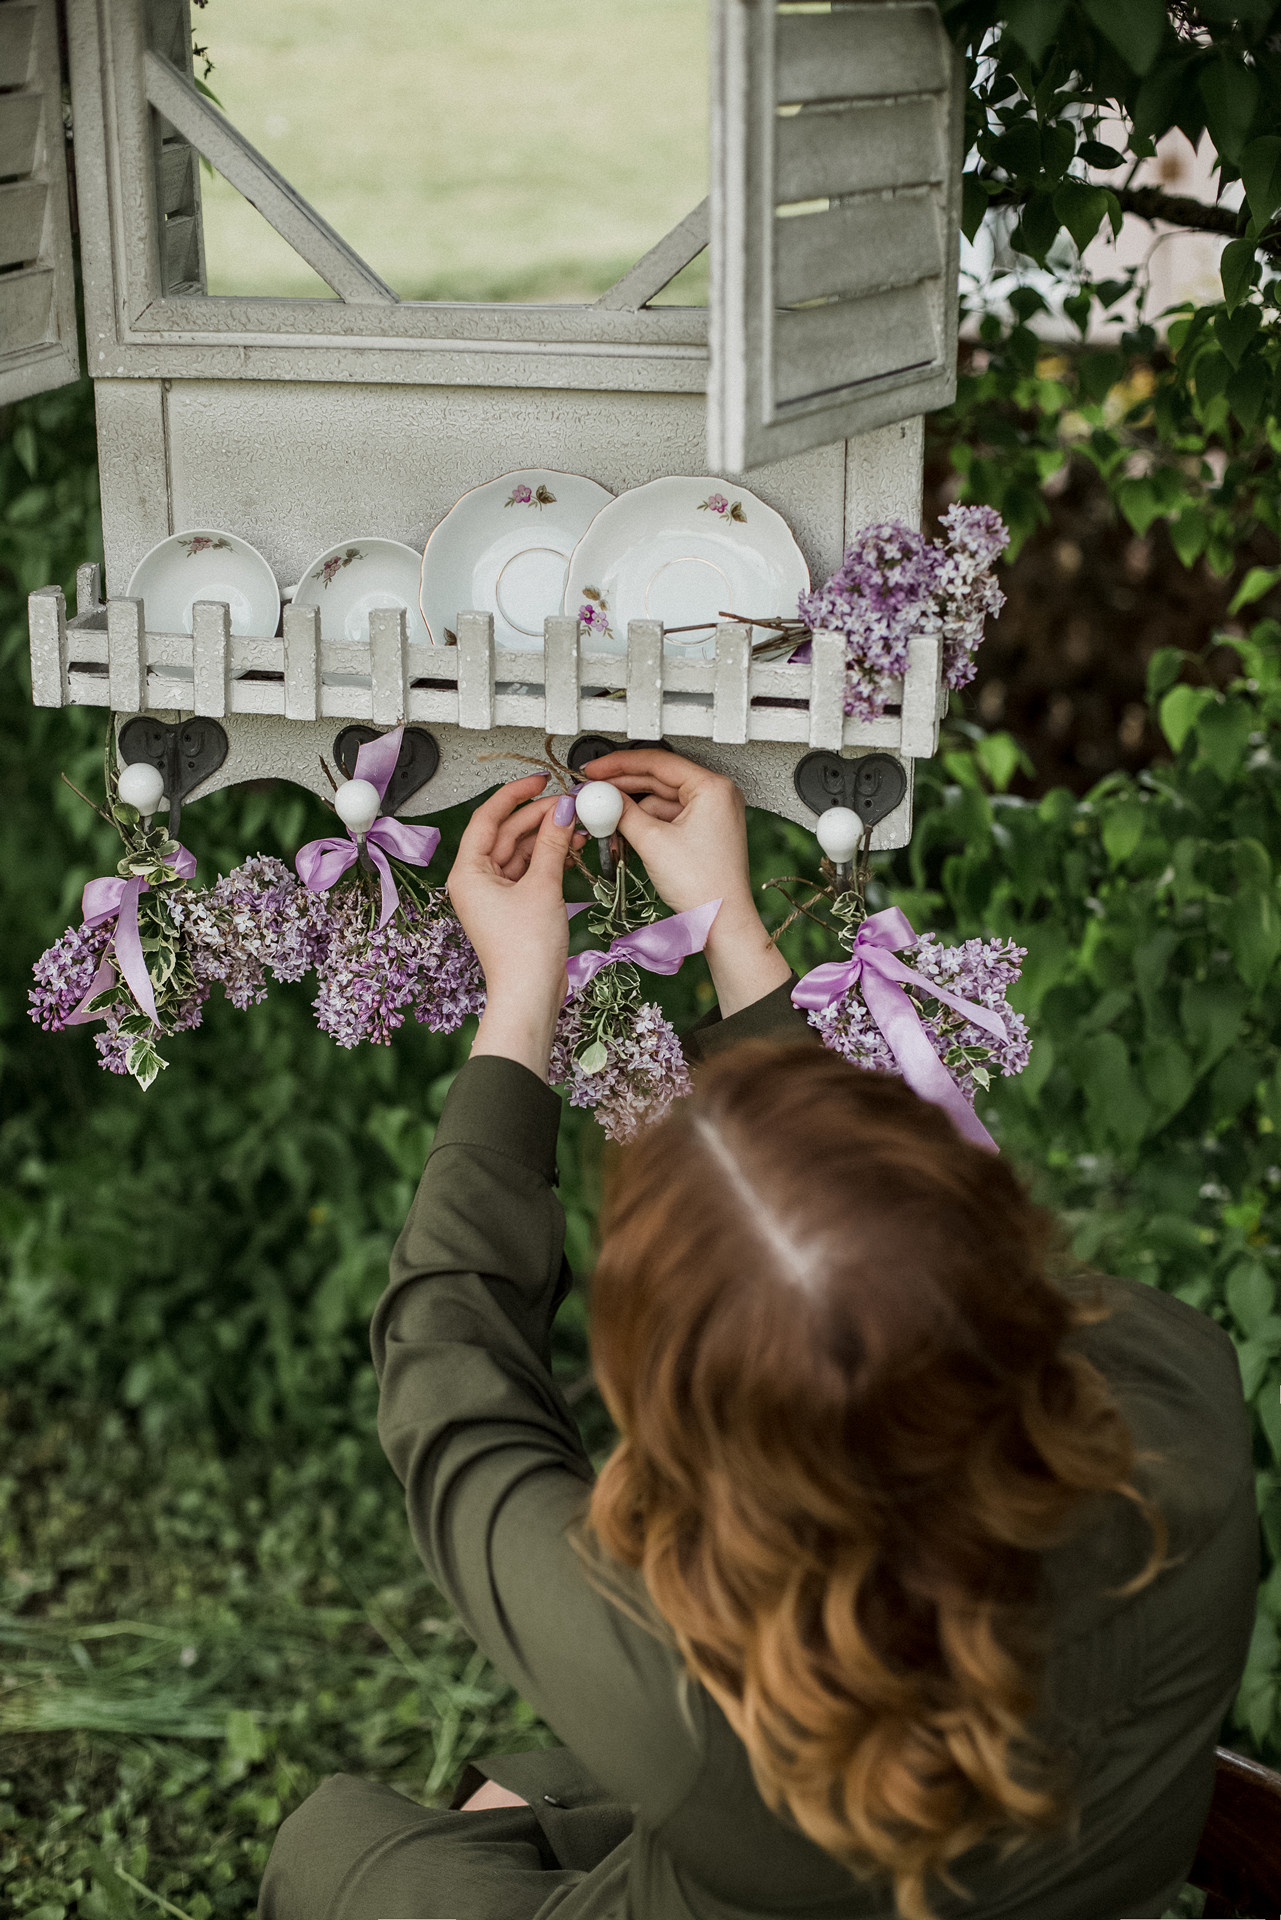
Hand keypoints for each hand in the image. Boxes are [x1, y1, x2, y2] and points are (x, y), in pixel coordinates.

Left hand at [447, 776, 585, 1077]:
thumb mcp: (542, 886)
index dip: (514, 795)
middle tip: (568, 804)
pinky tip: (570, 847)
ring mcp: (495, 895)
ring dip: (548, 838)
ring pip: (521, 851)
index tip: (538, 780)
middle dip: (539, 817)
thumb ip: (553, 843)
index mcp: (468, 872)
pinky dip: (549, 858)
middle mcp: (476, 881)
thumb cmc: (523, 952)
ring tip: (576, 825)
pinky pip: (529, 871)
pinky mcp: (513, 907)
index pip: (488, 818)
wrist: (529, 995)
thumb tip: (562, 810)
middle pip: (507, 833)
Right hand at [579, 748, 790, 1018]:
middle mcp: (717, 794)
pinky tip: (623, 828)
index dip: (619, 764)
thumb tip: (601, 795)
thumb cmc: (704, 886)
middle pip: (659, 780)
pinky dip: (646, 822)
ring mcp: (712, 812)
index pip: (658, 762)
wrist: (721, 921)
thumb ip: (622, 811)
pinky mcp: (705, 829)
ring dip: (632, 808)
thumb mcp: (652, 841)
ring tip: (603, 815)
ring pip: (661, 800)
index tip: (595, 769)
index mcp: (712, 787)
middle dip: (623, 787)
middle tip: (594, 789)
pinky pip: (668, 816)